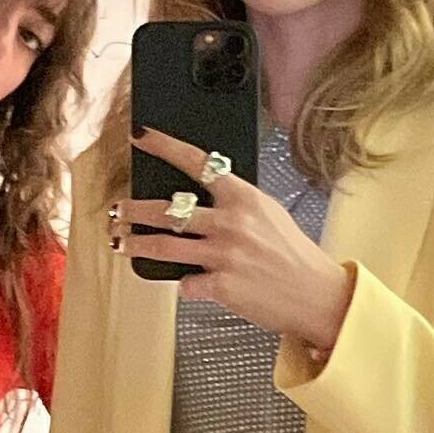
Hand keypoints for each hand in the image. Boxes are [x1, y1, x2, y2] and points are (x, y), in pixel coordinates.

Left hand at [115, 128, 353, 350]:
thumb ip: (235, 203)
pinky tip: (192, 284)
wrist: (316, 295)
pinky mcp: (220, 286)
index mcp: (244, 197)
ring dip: (136, 243)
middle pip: (167, 209)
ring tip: (120, 241)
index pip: (197, 162)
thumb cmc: (293, 254)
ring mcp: (223, 254)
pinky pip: (186, 284)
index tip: (141, 137)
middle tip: (117, 209)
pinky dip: (186, 285)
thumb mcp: (268, 214)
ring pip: (163, 245)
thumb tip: (201, 198)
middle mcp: (230, 222)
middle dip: (134, 208)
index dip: (164, 147)